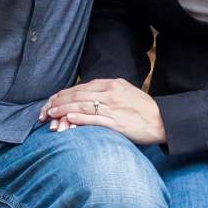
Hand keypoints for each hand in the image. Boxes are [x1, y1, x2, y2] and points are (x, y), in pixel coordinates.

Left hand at [40, 79, 164, 144]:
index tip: (52, 100)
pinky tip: (67, 119)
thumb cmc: (144, 108)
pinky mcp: (116, 123)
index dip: (64, 94)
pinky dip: (79, 118)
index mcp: (112, 84)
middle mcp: (110, 93)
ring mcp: (113, 108)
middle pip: (78, 95)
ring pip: (82, 106)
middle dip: (58, 101)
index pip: (81, 87)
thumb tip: (88, 95)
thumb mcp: (126, 92)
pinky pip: (94, 119)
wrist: (162, 120)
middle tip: (45, 108)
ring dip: (63, 109)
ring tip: (50, 113)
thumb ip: (107, 91)